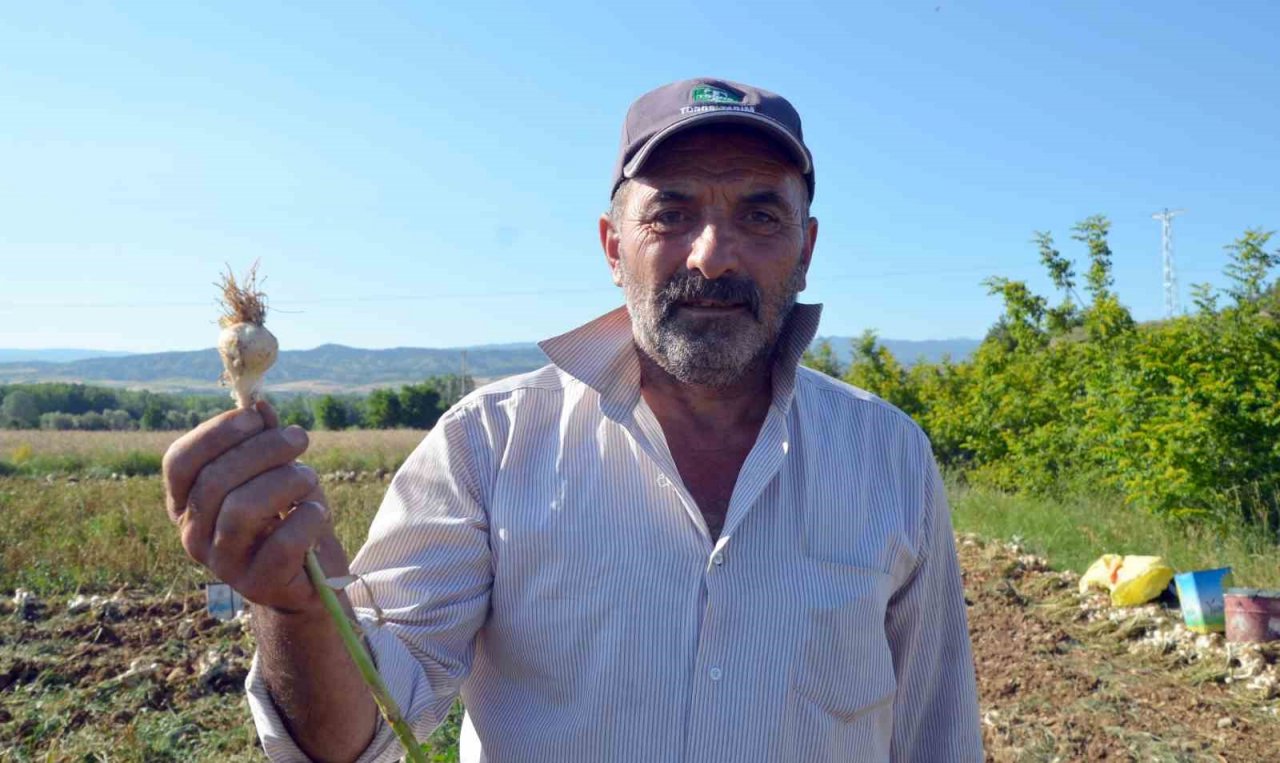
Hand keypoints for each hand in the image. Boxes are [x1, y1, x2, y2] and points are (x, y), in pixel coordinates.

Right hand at [163, 401, 344, 614]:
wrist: (312, 575)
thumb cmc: (288, 515)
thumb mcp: (276, 471)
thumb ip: (264, 440)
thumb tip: (260, 405)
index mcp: (186, 503)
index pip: (179, 462)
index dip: (216, 433)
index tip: (256, 417)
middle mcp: (193, 535)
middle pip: (215, 480)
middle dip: (263, 449)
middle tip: (299, 438)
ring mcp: (223, 564)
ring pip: (242, 510)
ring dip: (285, 482)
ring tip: (309, 477)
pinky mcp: (259, 584)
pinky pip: (281, 544)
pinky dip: (306, 518)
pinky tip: (316, 511)